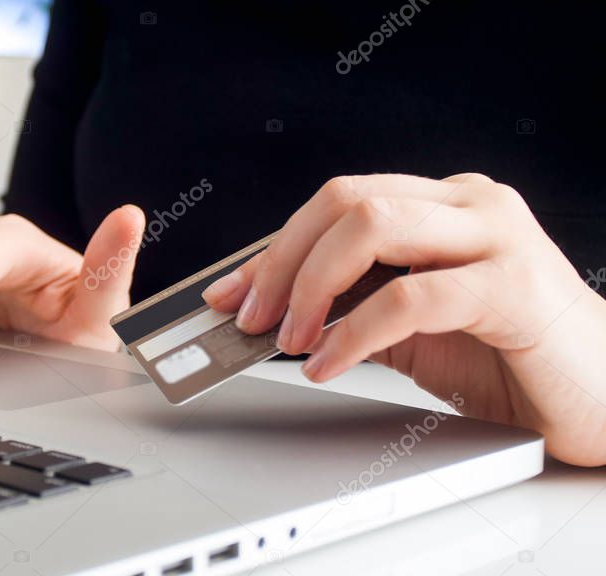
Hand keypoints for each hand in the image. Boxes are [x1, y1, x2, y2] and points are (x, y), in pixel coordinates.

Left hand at [202, 174, 605, 465]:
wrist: (602, 396)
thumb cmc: (509, 358)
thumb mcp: (411, 329)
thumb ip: (352, 309)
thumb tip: (273, 313)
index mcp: (441, 204)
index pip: (337, 203)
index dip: (274, 248)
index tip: (227, 292)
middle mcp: (467, 205)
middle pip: (346, 199)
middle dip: (283, 261)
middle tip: (252, 318)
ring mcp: (494, 236)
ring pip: (373, 225)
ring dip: (312, 286)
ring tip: (290, 338)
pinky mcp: (513, 285)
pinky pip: (411, 296)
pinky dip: (355, 333)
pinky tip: (329, 363)